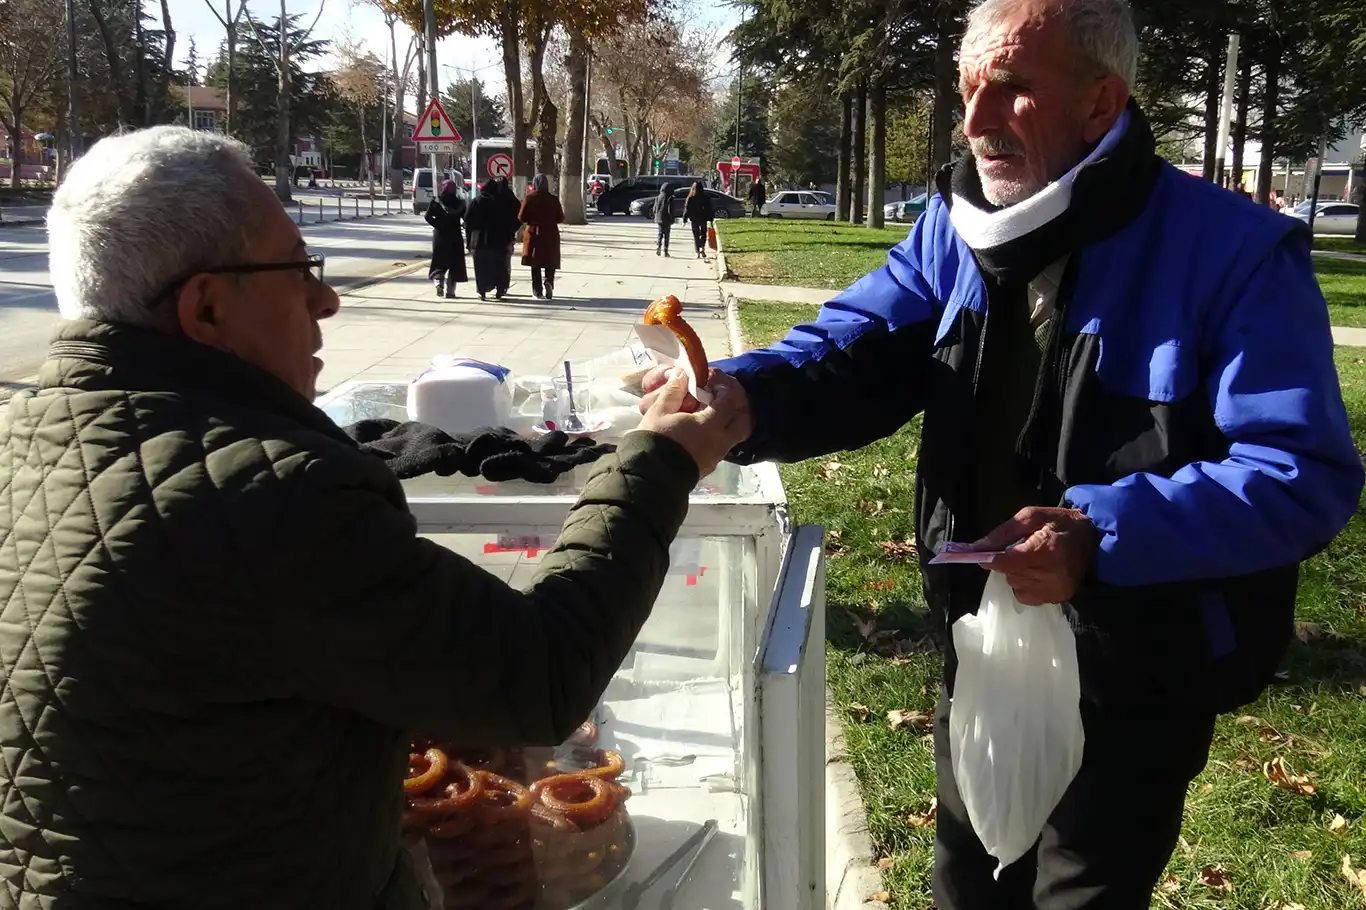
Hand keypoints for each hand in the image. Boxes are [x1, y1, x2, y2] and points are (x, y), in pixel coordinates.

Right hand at [636, 368, 752, 475]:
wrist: (648, 477)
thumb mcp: (659, 411)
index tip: (710, 382)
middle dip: (734, 408)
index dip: (721, 388)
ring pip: (733, 436)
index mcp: (711, 425)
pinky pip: (721, 447)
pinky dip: (717, 436)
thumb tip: (681, 375)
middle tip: (718, 400)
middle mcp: (720, 442)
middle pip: (742, 422)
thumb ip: (673, 392)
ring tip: (706, 416)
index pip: (727, 401)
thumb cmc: (654, 441)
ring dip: (725, 423)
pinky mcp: (708, 467)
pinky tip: (699, 432)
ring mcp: (716, 457)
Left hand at [978, 506, 1099, 605]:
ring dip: (1016, 572)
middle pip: (1009, 573)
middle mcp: (1052, 573)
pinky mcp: (1057, 598)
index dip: (991, 558)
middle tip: (1019, 549)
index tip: (985, 553)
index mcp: (1046, 548)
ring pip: (1015, 584)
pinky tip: (1036, 572)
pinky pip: (1024, 596)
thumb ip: (1003, 532)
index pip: (1007, 562)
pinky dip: (1024, 584)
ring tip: (1031, 559)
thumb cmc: (1059, 524)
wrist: (1092, 540)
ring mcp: (1055, 589)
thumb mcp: (1031, 516)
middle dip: (1006, 562)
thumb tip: (978, 547)